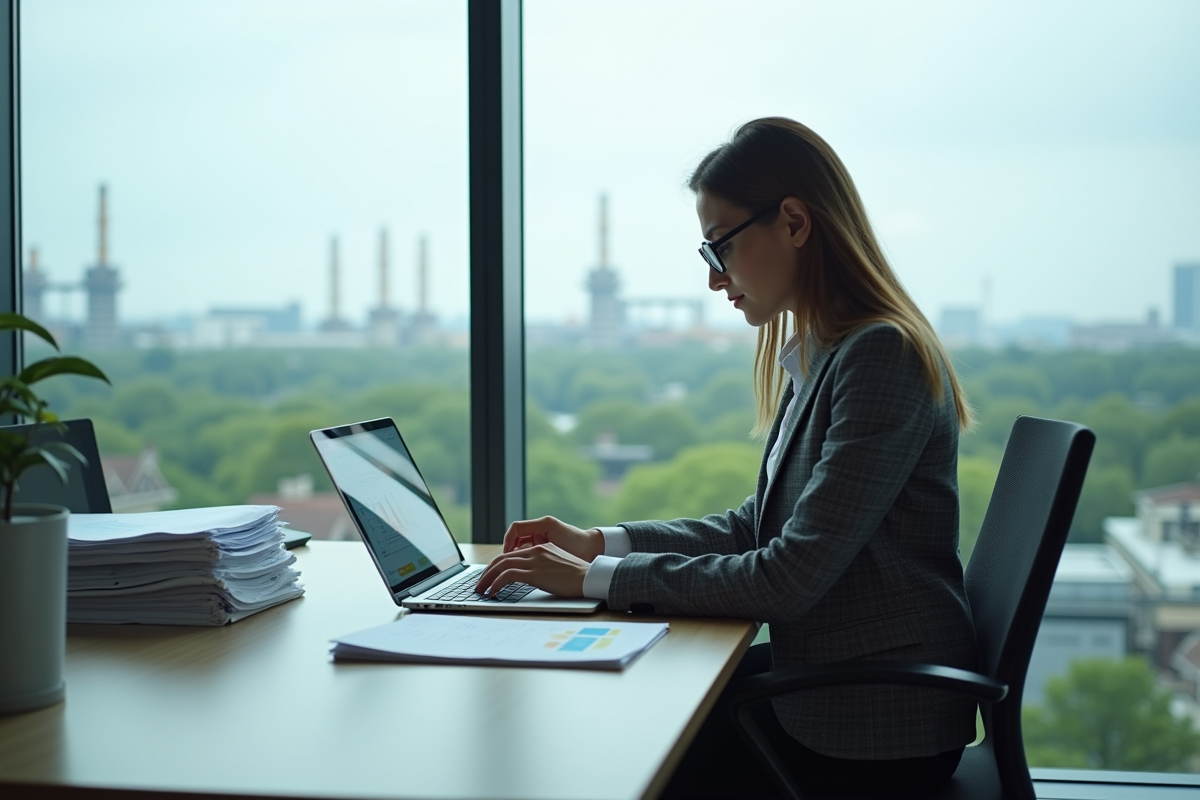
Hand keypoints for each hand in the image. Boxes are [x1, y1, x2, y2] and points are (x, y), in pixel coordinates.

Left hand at [475, 541, 589, 597]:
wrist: (590, 578)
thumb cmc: (578, 577)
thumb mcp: (557, 567)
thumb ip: (543, 568)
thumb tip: (532, 578)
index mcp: (540, 548)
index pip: (511, 554)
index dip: (496, 566)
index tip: (489, 577)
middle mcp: (535, 551)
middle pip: (501, 558)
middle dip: (486, 572)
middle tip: (479, 585)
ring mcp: (534, 561)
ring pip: (501, 565)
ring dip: (487, 579)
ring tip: (480, 590)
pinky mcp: (535, 572)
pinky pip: (508, 575)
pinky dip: (496, 583)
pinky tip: (493, 592)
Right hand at [503, 516, 604, 561]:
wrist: (592, 549)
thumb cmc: (576, 542)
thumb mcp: (555, 540)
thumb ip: (537, 542)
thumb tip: (517, 551)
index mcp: (543, 524)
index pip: (516, 528)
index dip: (508, 540)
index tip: (506, 554)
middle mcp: (541, 529)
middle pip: (515, 537)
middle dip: (508, 550)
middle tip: (505, 563)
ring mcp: (542, 538)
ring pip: (520, 546)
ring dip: (515, 556)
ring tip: (512, 568)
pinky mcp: (545, 548)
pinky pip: (529, 552)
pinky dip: (523, 559)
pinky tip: (523, 569)